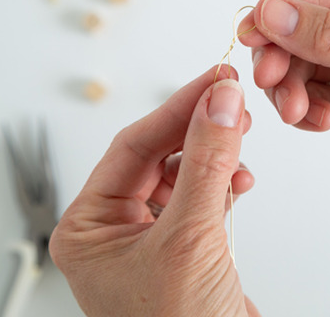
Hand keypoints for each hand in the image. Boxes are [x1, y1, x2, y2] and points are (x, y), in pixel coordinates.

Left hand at [49, 67, 260, 316]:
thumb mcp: (192, 237)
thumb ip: (207, 162)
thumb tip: (220, 101)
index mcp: (89, 228)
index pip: (134, 146)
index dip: (178, 107)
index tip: (217, 80)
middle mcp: (113, 232)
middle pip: (157, 155)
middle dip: (199, 129)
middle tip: (233, 100)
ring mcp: (148, 241)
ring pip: (181, 174)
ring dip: (214, 156)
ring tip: (240, 145)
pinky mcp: (182, 250)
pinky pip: (199, 199)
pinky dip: (223, 185)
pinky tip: (239, 182)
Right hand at [239, 0, 329, 240]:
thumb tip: (274, 11)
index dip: (289, 6)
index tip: (254, 27)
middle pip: (314, 25)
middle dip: (286, 51)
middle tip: (268, 77)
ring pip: (308, 62)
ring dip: (292, 84)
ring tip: (296, 111)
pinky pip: (314, 95)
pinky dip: (305, 107)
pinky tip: (317, 123)